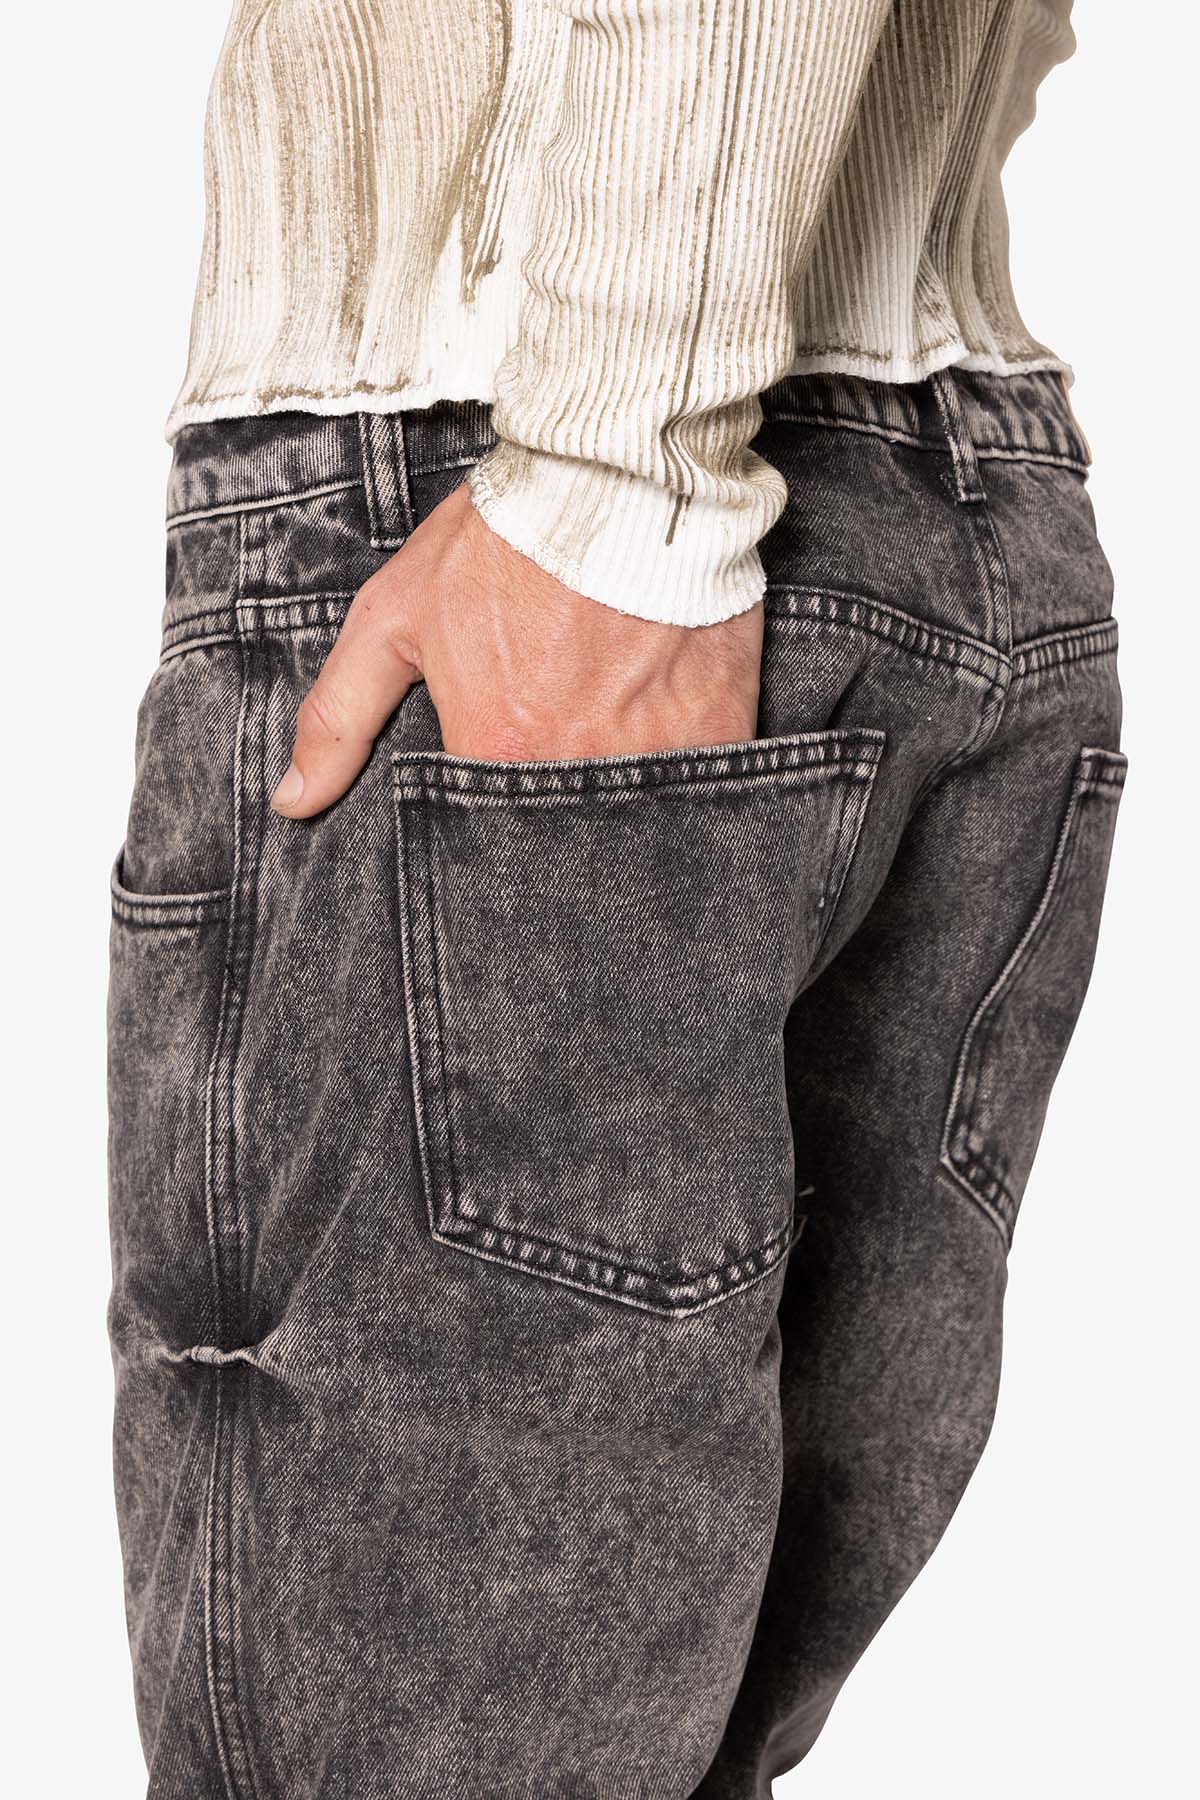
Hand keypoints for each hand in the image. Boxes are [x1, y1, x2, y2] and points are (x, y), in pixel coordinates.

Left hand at [271, 481, 762, 816]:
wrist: (619, 469)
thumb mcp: (394, 614)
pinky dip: (683, 771)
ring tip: (607, 740)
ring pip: (631, 816)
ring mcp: (657, 754)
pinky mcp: (720, 730)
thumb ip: (338, 716)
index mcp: (497, 748)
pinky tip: (663, 731)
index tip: (496, 780)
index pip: (484, 830)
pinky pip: (700, 784)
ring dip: (615, 794)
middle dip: (551, 812)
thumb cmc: (505, 538)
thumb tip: (295, 801)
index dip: (486, 812)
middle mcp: (578, 765)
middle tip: (555, 750)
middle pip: (561, 833)